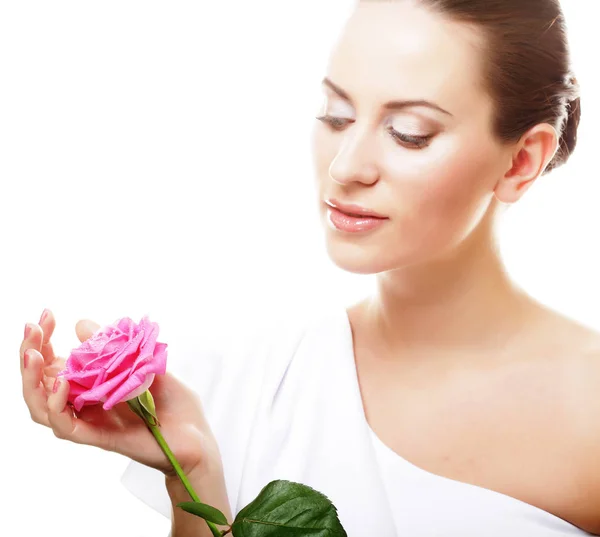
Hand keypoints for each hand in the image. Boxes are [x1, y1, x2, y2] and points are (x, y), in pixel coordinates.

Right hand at [20, 309, 222, 478]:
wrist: (197, 438)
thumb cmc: (175, 404)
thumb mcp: (146, 365)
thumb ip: (115, 348)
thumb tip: (81, 324)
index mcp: (94, 385)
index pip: (56, 364)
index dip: (44, 341)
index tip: (44, 315)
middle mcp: (86, 404)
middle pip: (41, 384)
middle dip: (29, 354)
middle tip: (30, 329)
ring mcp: (92, 421)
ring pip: (43, 408)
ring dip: (31, 381)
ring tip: (31, 354)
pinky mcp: (101, 438)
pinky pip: (66, 426)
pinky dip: (57, 405)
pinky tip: (61, 383)